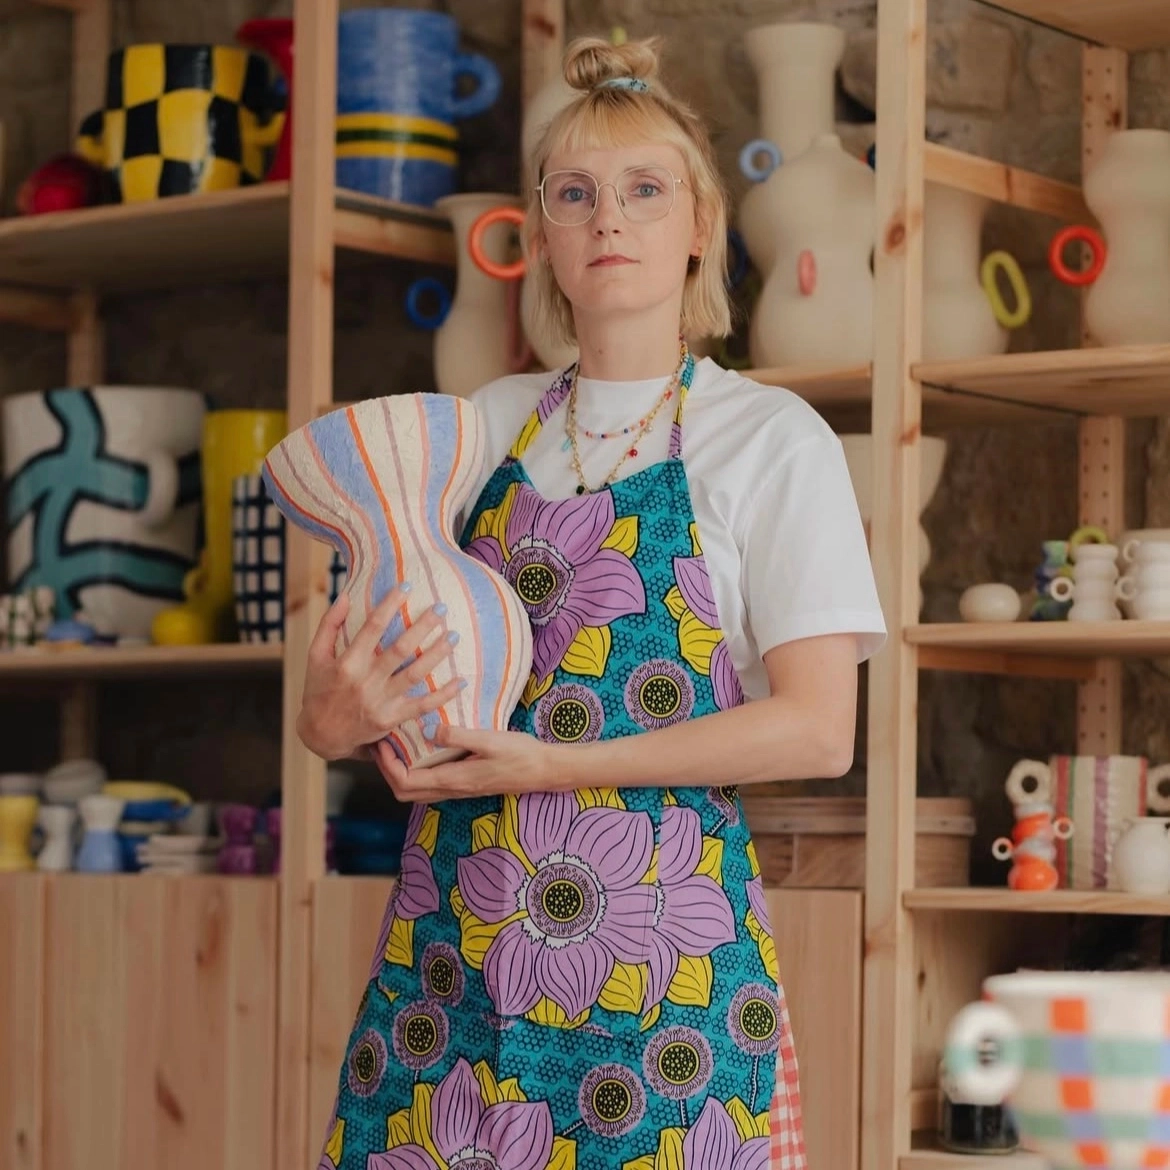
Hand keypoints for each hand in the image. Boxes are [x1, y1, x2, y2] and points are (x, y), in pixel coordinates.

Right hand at [295, 585, 463, 759]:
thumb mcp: (315, 656)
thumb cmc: (318, 690)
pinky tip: (460, 681)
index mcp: (347, 662)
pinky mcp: (391, 719)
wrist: (320, 735)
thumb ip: (329, 625)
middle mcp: (365, 681)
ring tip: (454, 636)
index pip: (372, 627)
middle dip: (423, 627)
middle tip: (441, 609)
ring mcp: (380, 702)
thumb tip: (346, 595)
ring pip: (416, 674)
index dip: (390, 605)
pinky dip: (443, 695)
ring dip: (437, 654)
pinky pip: (422, 706)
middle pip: (401, 649)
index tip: (406, 586)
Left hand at [371, 724, 565, 803]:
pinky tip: (421, 750)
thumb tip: (430, 731)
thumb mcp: (490, 740)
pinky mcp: (465, 784)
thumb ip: (459, 736)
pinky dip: (416, 771)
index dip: (387, 765)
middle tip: (381, 744)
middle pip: (405, 792)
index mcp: (453, 779)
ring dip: (399, 772)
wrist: (543, 770)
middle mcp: (452, 790)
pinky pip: (430, 785)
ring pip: (416, 791)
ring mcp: (458, 789)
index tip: (381, 742)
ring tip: (395, 746)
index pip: (406, 781)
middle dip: (386, 771)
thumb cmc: (520, 754)